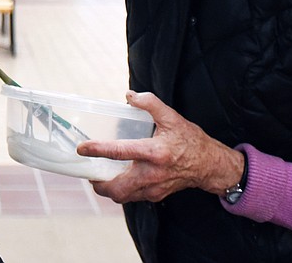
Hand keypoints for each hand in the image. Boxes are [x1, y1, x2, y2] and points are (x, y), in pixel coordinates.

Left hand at [78, 91, 244, 203]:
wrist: (210, 165)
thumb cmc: (191, 141)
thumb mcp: (172, 117)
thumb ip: (150, 103)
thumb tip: (129, 95)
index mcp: (154, 152)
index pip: (119, 152)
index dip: (97, 149)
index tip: (81, 148)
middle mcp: (152, 174)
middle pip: (117, 188)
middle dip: (98, 184)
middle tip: (89, 171)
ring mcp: (154, 188)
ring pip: (123, 196)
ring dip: (108, 188)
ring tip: (101, 176)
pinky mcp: (156, 195)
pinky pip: (133, 197)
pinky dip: (122, 190)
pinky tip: (119, 177)